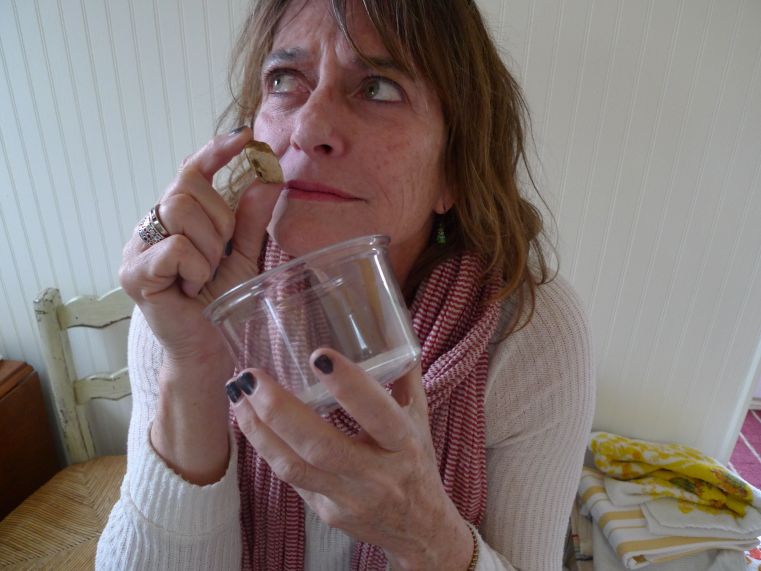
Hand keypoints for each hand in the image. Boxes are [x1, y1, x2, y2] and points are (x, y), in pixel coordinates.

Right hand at [120, 126, 279, 373]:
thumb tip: (270, 175)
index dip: (215, 152)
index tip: (245, 137)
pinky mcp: (134, 273)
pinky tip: (192, 289)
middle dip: (218, 222)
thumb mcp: (246, 255)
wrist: (210, 346)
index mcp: (176, 218)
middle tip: (219, 258)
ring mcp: (137, 248)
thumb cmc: (222, 301)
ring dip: (208, 247)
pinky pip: (176, 248)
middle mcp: (151, 226)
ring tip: (206, 276)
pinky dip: (196, 269)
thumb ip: (253, 218)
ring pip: (181, 212)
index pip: (191, 171)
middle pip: (187, 189)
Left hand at [227, 350, 473, 569]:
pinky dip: (265, 446)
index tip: (318, 356)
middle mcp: (375, 474)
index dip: (348, 387)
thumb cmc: (416, 461)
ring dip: (258, 429)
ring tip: (237, 394)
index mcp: (403, 444)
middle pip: (320, 445)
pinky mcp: (325, 511)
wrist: (419, 527)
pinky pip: (289, 477)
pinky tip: (248, 419)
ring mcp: (347, 497)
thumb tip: (386, 328)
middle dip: (279, 409)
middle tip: (251, 377)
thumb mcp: (419, 417)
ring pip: (293, 466)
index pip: (377, 414)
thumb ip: (401, 374)